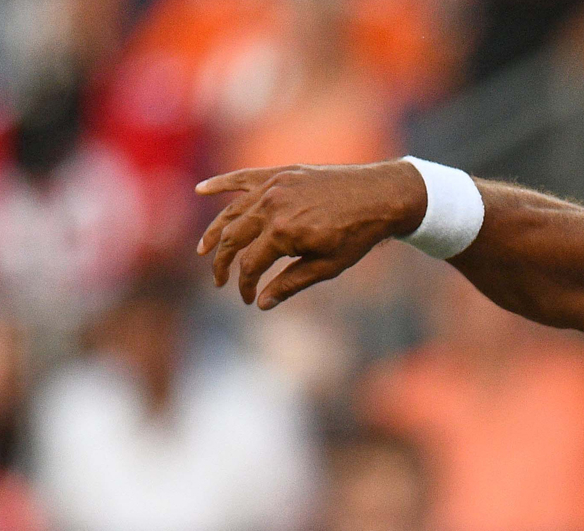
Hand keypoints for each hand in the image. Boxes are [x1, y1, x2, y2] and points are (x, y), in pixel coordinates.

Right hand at [195, 160, 427, 308]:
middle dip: (222, 263)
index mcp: (282, 233)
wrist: (381, 196)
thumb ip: (290, 283)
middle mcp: (272, 207)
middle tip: (219, 281)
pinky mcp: (280, 174)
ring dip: (216, 231)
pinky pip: (243, 178)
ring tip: (205, 249)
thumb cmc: (357, 236)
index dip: (245, 285)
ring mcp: (274, 186)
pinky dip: (222, 184)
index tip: (248, 299)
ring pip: (233, 211)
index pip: (249, 265)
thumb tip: (262, 303)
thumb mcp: (327, 266)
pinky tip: (202, 191)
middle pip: (233, 239)